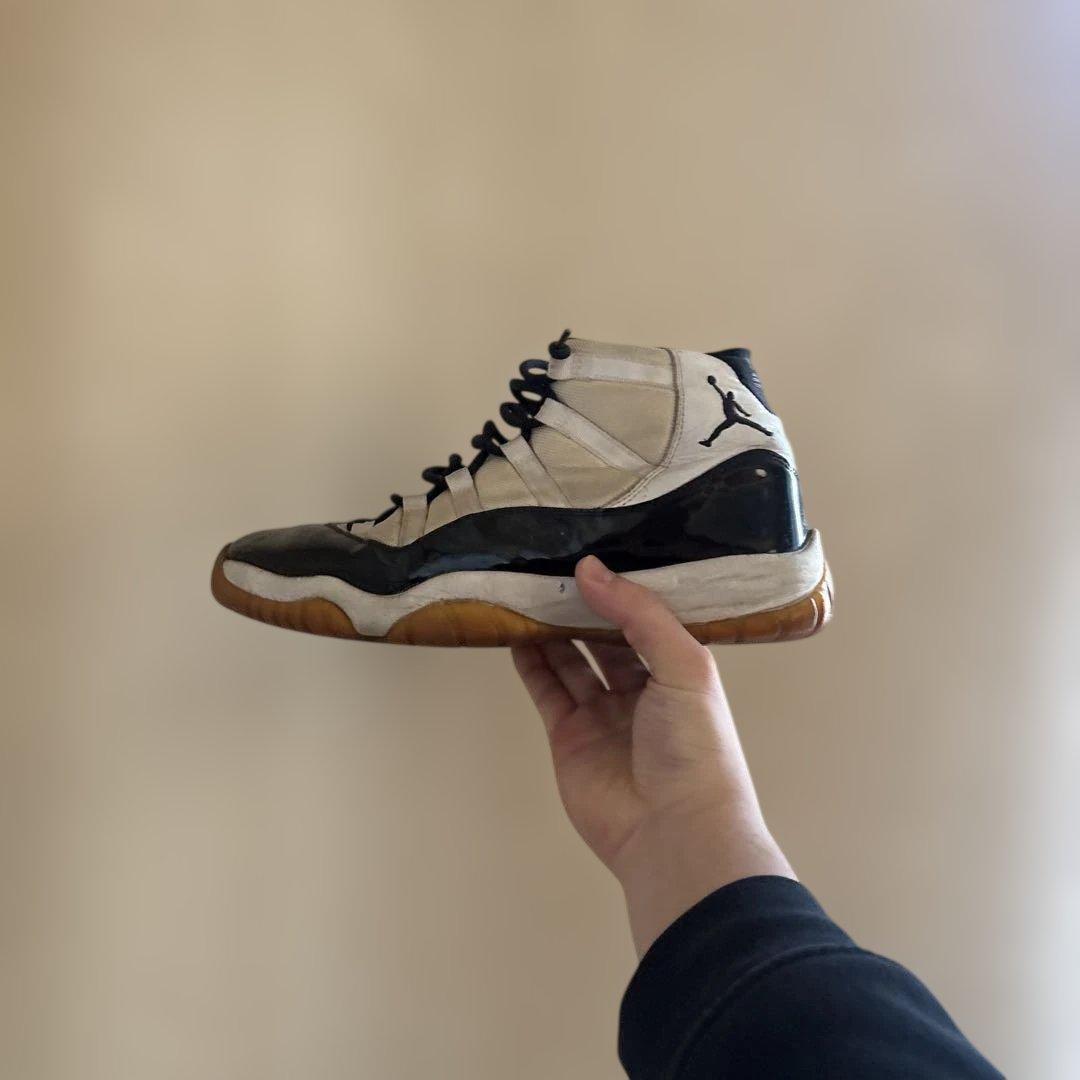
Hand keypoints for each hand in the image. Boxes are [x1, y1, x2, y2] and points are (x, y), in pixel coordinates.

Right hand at [512, 556, 793, 955]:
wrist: (673, 832)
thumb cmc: (694, 744)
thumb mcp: (683, 665)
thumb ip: (638, 614)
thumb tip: (589, 568)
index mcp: (678, 669)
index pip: (647, 617)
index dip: (622, 587)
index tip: (593, 550)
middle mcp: (641, 688)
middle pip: (604, 635)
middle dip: (581, 604)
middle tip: (551, 563)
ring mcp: (602, 713)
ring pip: (570, 658)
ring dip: (551, 627)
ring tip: (527, 587)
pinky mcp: (568, 735)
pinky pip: (546, 689)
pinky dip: (530, 661)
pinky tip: (515, 629)